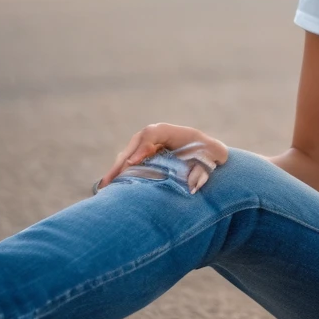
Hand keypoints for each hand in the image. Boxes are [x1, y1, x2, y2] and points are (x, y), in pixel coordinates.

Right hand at [97, 122, 228, 194]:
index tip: (132, 164)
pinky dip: (118, 174)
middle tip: (111, 181)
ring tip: (104, 187)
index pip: (151, 135)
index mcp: (170, 131)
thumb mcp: (214, 154)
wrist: (207, 152)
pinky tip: (107, 187)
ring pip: (127, 155)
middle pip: (134, 145)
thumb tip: (191, 184)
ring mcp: (145, 144)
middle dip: (121, 164)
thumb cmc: (210, 153)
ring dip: (116, 170)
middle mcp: (154, 135)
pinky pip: (127, 162)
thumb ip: (204, 166)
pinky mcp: (142, 155)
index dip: (141, 149)